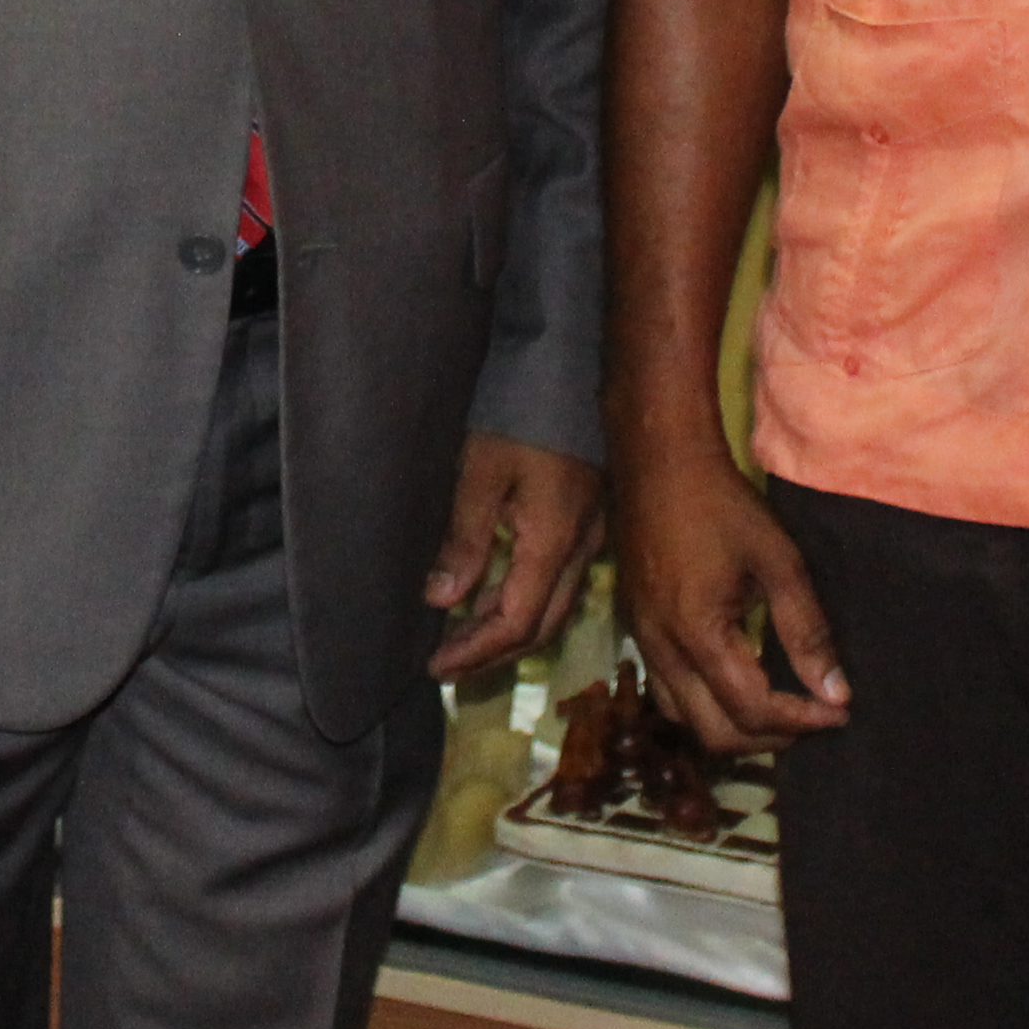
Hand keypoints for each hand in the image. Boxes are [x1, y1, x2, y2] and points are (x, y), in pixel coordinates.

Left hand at [423, 435, 603, 677]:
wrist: (571, 363)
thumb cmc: (521, 411)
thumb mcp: (481, 471)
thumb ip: (465, 540)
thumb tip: (440, 600)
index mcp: (554, 542)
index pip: (517, 622)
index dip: (476, 651)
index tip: (435, 666)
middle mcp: (582, 548)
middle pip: (543, 625)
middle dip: (494, 653)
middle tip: (448, 665)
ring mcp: (593, 534)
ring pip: (556, 605)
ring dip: (511, 631)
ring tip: (464, 639)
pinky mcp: (592, 518)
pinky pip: (561, 580)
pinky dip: (526, 601)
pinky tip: (496, 594)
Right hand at [611, 454, 847, 754]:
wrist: (657, 462)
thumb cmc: (722, 504)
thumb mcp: (777, 560)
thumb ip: (806, 630)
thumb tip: (836, 692)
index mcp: (698, 635)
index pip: (753, 710)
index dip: (802, 720)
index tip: (840, 712)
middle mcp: (662, 651)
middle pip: (714, 734)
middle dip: (770, 738)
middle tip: (813, 716)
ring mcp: (643, 643)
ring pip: (685, 721)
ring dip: (734, 728)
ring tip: (779, 709)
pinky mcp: (638, 631)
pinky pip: (669, 693)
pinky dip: (707, 706)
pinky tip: (738, 683)